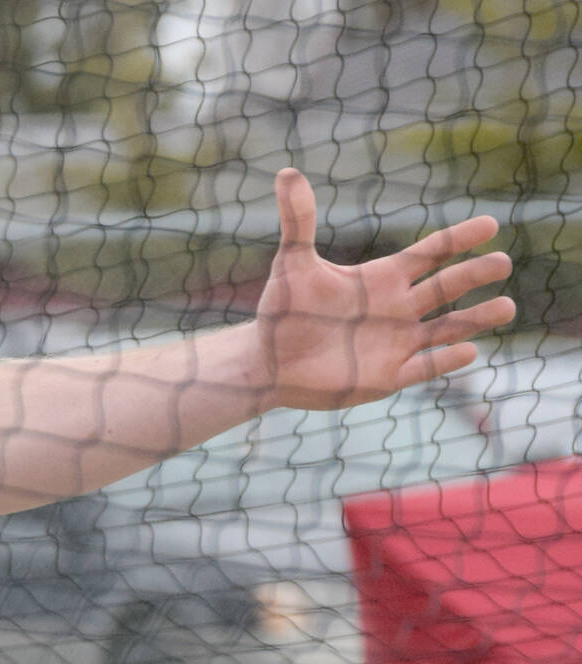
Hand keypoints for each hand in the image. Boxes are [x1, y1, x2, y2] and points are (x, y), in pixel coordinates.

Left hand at [255, 167, 515, 409]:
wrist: (270, 361)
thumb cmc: (284, 311)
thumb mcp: (292, 264)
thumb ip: (298, 221)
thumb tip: (286, 172)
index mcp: (384, 279)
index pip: (430, 254)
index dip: (457, 240)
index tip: (489, 224)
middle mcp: (399, 308)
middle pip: (447, 287)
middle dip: (475, 274)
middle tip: (503, 262)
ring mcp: (398, 342)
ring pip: (448, 328)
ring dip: (476, 319)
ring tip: (508, 306)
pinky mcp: (388, 376)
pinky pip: (424, 367)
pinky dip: (445, 360)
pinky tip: (469, 350)